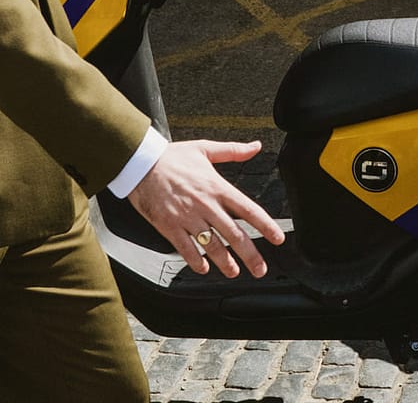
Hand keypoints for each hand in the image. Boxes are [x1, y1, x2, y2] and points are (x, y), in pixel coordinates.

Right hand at [126, 139, 286, 277]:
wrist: (140, 163)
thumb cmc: (172, 157)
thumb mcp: (205, 148)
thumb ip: (233, 151)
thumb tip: (255, 146)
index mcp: (217, 187)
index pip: (248, 209)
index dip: (265, 226)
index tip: (277, 238)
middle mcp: (206, 204)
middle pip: (234, 234)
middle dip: (250, 255)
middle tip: (260, 269)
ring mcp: (187, 217)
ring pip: (212, 245)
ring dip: (225, 262)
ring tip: (234, 272)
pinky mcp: (169, 226)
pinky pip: (186, 248)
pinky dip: (196, 261)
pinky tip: (203, 268)